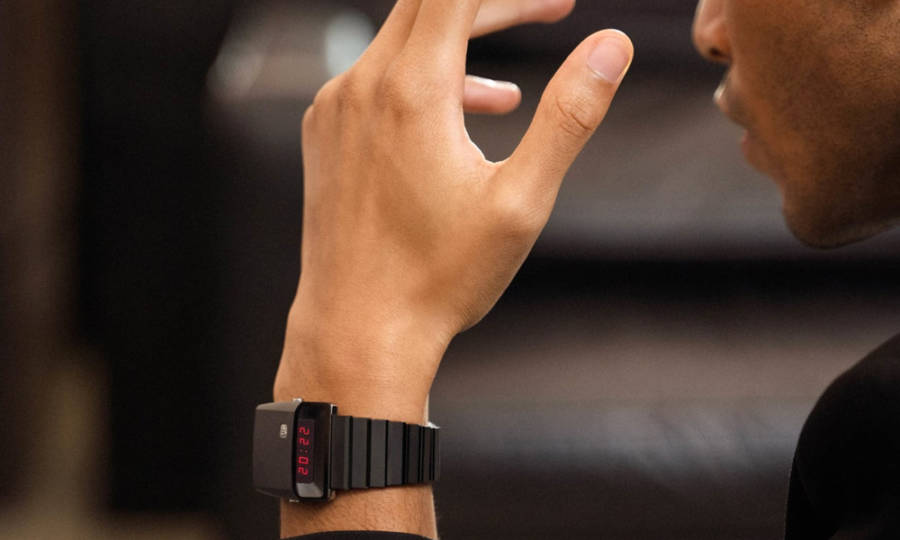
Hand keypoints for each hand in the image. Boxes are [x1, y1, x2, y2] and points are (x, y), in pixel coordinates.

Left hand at [276, 0, 632, 423]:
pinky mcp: (325, 136)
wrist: (357, 330)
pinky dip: (425, 85)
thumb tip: (609, 47)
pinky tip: (462, 126)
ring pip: (402, 43)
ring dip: (460, 49)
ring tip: (514, 94)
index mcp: (411, 90)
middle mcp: (361, 85)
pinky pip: (378, 82)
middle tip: (552, 12)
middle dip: (493, 5)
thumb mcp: (520, 201)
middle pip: (430, 5)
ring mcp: (335, 110)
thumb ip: (569, 116)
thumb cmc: (438, 277)